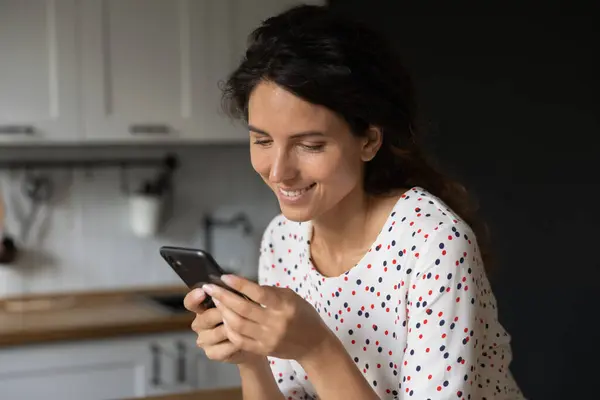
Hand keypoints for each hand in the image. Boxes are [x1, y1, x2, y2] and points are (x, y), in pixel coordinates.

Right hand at [183, 288, 262, 364]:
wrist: (250, 342)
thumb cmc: (243, 317)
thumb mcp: (238, 303)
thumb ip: (231, 295)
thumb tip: (233, 286)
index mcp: (202, 308)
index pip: (190, 302)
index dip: (195, 297)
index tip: (203, 291)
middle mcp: (199, 324)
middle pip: (206, 317)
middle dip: (223, 313)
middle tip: (239, 311)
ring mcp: (204, 340)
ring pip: (217, 333)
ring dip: (232, 328)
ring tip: (246, 325)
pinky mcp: (211, 353)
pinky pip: (223, 348)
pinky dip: (235, 343)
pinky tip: (244, 339)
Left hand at [202, 275, 333, 362]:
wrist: (313, 344)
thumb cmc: (303, 315)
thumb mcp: (292, 297)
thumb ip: (270, 292)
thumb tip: (246, 286)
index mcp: (285, 306)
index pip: (258, 293)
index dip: (239, 284)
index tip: (224, 277)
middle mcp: (275, 323)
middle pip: (243, 309)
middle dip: (223, 297)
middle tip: (210, 288)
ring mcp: (268, 338)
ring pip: (237, 325)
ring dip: (223, 312)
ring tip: (216, 301)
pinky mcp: (263, 350)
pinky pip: (240, 340)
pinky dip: (229, 328)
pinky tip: (224, 319)